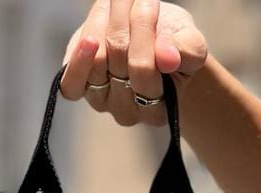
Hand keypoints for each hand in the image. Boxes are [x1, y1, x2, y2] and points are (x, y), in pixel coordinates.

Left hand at [61, 1, 207, 125]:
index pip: (144, 68)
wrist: (152, 43)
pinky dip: (78, 61)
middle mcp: (128, 113)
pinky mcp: (80, 90)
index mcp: (159, 110)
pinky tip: (88, 40)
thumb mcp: (190, 42)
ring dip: (104, 24)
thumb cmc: (173, 44)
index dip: (144, 30)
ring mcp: (102, 103)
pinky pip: (71, 85)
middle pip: (119, 58)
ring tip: (115, 6)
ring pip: (97, 61)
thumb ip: (187, 50)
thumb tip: (168, 58)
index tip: (149, 2)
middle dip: (125, 19)